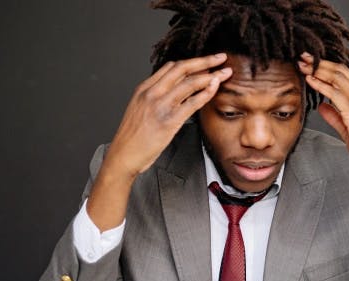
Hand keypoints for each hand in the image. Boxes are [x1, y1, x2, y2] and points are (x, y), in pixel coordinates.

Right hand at [87, 53, 232, 230]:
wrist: (123, 156)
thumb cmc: (132, 137)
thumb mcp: (139, 110)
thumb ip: (154, 98)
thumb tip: (174, 92)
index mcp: (144, 89)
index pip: (170, 67)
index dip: (191, 62)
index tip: (205, 62)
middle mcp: (152, 93)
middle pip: (182, 69)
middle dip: (205, 61)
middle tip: (221, 57)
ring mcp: (160, 106)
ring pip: (190, 82)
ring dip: (211, 75)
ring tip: (225, 72)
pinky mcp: (169, 121)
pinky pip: (193, 102)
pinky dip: (206, 93)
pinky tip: (215, 88)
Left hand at [297, 52, 348, 179]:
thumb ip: (335, 116)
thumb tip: (322, 106)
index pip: (347, 74)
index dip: (328, 67)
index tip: (312, 63)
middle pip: (342, 71)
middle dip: (321, 63)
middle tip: (304, 57)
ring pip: (339, 78)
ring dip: (318, 69)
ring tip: (303, 64)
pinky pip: (336, 93)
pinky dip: (321, 85)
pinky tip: (310, 80)